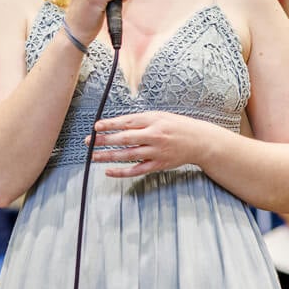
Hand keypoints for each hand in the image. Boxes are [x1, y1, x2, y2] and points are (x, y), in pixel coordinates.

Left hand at [87, 111, 213, 177]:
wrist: (199, 141)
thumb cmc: (177, 126)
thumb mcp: (160, 116)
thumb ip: (140, 120)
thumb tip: (117, 124)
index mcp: (153, 121)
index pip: (127, 122)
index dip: (110, 125)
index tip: (96, 127)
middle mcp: (154, 136)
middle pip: (124, 139)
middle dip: (104, 140)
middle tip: (88, 142)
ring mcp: (155, 152)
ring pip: (127, 155)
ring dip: (108, 156)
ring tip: (93, 156)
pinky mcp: (157, 165)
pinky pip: (136, 170)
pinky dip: (121, 172)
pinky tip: (108, 171)